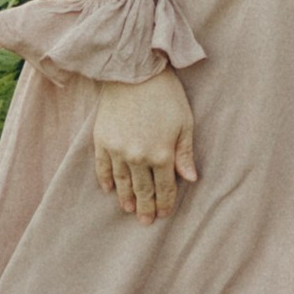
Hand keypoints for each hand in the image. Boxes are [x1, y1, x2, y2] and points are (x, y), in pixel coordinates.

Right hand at [91, 66, 197, 223]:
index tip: (164, 213)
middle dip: (146, 207)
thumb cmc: (165, 93)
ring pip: (122, 183)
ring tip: (129, 210)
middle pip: (143, 190)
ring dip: (126, 198)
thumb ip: (185, 153)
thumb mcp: (184, 122)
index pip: (165, 187)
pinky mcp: (102, 141)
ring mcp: (117, 150)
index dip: (166, 202)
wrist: (133, 71)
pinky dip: (106, 180)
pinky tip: (109, 190)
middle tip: (146, 221)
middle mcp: (138, 157)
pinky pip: (102, 168)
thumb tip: (191, 179)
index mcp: (162, 154)